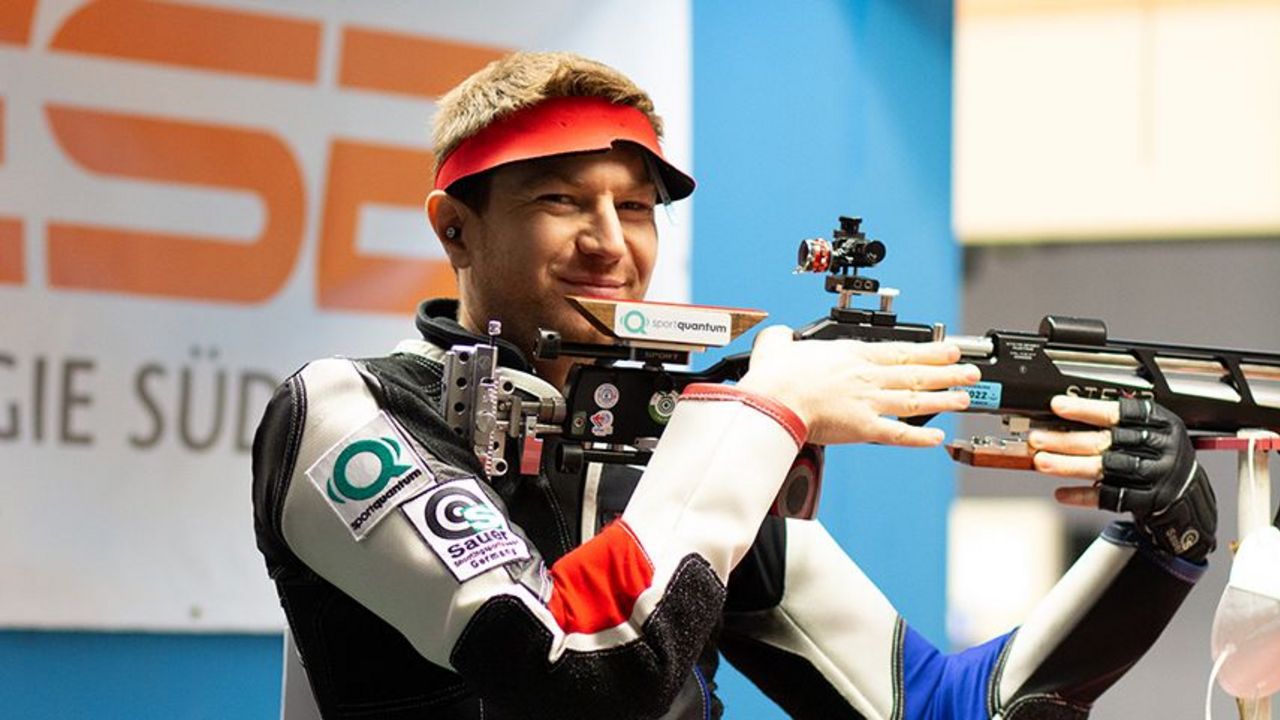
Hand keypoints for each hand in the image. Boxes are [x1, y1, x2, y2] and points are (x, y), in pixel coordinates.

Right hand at [736, 325, 978, 446]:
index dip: (929, 351)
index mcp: (851, 356)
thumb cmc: (775, 377)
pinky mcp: (863, 428)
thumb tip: (779, 335)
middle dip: (947, 373)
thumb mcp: (777, 345)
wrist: (774, 400)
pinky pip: (898, 433)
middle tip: (970, 372)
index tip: (948, 349)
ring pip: (915, 400)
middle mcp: (867, 377)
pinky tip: (936, 438)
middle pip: (916, 373)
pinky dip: (919, 437)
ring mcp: (868, 402)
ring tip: (964, 399)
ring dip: (943, 400)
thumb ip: (783, 337)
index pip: (900, 351)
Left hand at [1029, 396, 1216, 561]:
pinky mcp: (1148, 502)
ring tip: (1042, 462)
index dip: (1086, 409)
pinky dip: (1083, 495)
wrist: (1189, 499)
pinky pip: (1109, 497)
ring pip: (1105, 468)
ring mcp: (1157, 476)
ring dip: (1068, 465)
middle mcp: (1162, 448)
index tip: (1057, 406)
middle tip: (1038, 437)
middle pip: (1107, 441)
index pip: (1121, 412)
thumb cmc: (1160, 457)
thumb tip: (1064, 417)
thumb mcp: (1153, 431)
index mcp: (1162, 423)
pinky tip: (1062, 493)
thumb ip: (1119, 422)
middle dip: (1067, 439)